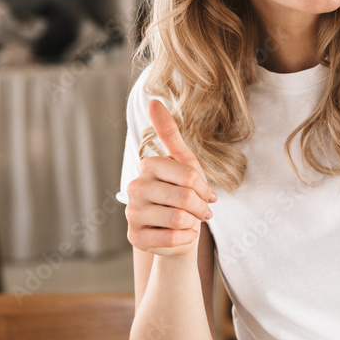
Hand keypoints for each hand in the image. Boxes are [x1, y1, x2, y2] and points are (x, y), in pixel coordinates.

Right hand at [125, 99, 216, 257]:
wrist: (179, 232)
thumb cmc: (184, 194)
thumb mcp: (184, 162)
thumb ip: (169, 133)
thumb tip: (153, 101)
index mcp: (148, 166)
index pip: (188, 175)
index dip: (204, 187)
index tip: (207, 194)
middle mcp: (134, 187)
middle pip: (184, 197)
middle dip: (201, 207)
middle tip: (203, 211)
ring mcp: (132, 213)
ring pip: (178, 218)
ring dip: (194, 222)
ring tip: (192, 221)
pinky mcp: (134, 238)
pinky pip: (172, 238)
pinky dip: (186, 238)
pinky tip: (183, 234)